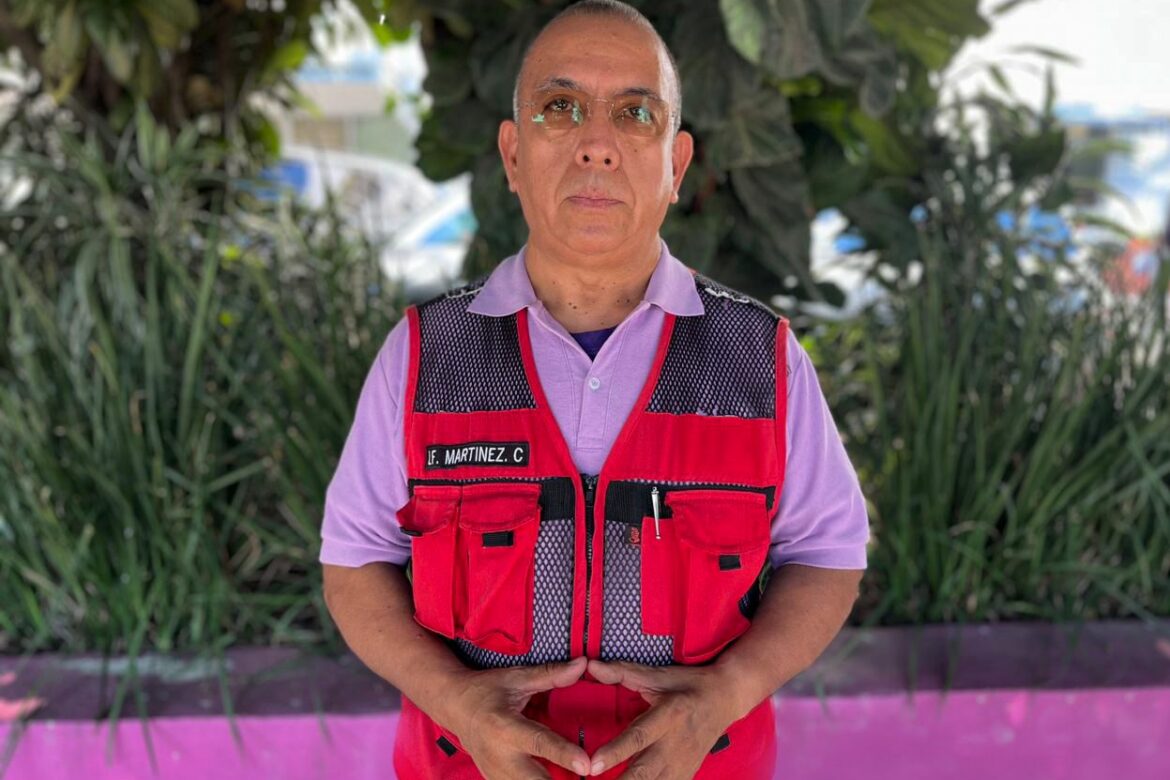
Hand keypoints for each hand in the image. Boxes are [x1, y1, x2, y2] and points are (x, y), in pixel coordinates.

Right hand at [445, 656, 592, 778]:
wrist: (453, 708)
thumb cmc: (486, 690)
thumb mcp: (517, 678)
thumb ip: (551, 675)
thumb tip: (582, 664)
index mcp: (505, 727)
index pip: (539, 743)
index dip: (564, 755)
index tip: (586, 766)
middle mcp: (499, 756)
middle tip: (587, 778)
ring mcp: (495, 774)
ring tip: (576, 779)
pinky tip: (556, 777)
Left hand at [585, 659, 738, 778]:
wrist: (726, 698)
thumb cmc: (689, 685)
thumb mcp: (659, 675)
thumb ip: (623, 672)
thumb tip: (592, 666)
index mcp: (669, 715)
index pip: (638, 737)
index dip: (615, 753)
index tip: (594, 766)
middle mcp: (676, 743)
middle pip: (645, 772)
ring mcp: (683, 762)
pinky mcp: (687, 774)